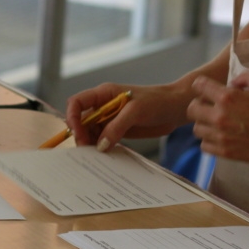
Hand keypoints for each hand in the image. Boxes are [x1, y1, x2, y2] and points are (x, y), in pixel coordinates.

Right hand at [65, 82, 190, 150]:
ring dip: (90, 143)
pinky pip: (103, 139)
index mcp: (103, 93)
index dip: (72, 117)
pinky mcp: (119, 129)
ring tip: (95, 155)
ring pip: (91, 132)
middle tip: (87, 150)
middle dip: (81, 134)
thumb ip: (116, 127)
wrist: (176, 107)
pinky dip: (101, 147)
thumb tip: (100, 146)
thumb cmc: (157, 101)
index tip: (77, 133)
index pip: (77, 103)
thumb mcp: (135, 112)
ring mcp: (110, 118)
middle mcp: (103, 105)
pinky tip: (105, 154)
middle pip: (82, 120)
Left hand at [187, 72, 248, 164]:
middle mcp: (219, 117)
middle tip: (208, 106)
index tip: (206, 88)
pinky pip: (204, 146)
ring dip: (204, 124)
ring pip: (196, 129)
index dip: (201, 85)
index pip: (199, 86)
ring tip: (215, 123)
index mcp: (227, 98)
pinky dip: (209, 141)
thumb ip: (245, 77)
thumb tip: (232, 83)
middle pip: (191, 109)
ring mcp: (220, 136)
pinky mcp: (224, 152)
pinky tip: (219, 137)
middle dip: (199, 105)